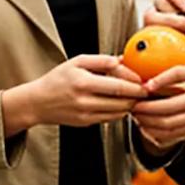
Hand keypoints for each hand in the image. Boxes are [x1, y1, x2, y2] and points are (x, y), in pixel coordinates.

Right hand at [8, 54, 148, 130]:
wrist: (38, 103)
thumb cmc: (57, 80)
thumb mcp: (76, 62)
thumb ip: (101, 60)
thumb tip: (122, 60)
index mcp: (83, 82)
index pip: (118, 87)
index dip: (135, 86)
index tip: (145, 82)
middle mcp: (85, 101)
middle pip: (122, 102)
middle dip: (137, 96)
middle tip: (146, 90)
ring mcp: (86, 115)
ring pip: (119, 112)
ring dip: (130, 105)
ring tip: (135, 96)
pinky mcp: (87, 123)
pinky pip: (111, 119)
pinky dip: (120, 111)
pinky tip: (121, 103)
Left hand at [131, 59, 184, 147]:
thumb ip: (180, 72)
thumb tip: (153, 80)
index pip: (163, 109)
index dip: (144, 106)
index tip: (133, 98)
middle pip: (162, 125)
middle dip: (143, 118)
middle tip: (131, 107)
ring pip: (168, 135)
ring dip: (150, 128)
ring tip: (139, 116)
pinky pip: (178, 138)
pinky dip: (162, 135)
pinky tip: (154, 126)